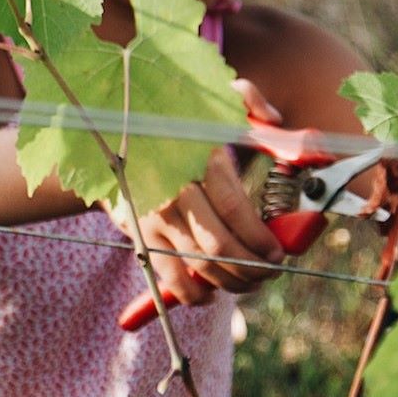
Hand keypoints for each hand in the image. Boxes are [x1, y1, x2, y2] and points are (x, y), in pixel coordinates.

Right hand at [134, 79, 285, 304]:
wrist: (119, 140)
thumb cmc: (181, 125)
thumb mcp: (213, 103)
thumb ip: (249, 103)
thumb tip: (276, 119)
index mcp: (199, 158)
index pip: (233, 208)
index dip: (259, 238)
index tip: (278, 253)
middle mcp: (174, 189)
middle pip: (218, 243)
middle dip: (251, 267)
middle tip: (270, 273)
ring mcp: (154, 215)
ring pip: (197, 264)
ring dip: (230, 282)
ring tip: (251, 283)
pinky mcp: (140, 234)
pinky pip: (168, 276)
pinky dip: (192, 293)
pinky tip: (212, 292)